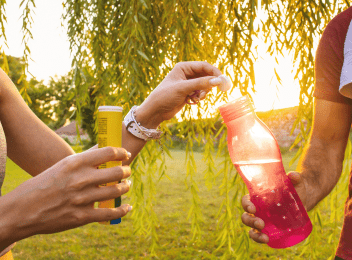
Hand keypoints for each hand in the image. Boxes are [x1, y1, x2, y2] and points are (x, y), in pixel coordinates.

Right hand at [0, 147, 131, 248]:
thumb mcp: (62, 166)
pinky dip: (122, 210)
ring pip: (116, 191)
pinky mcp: (82, 217)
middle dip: (126, 171)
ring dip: (125, 187)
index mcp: (75, 163)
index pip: (108, 153)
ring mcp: (83, 199)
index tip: (125, 155)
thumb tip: (103, 153)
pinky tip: (127, 207)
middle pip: (117, 172)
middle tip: (127, 172)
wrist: (22, 210)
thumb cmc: (43, 184)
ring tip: (126, 186)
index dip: (121, 153)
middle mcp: (81, 179)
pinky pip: (110, 213)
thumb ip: (83, 161)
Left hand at [135, 61, 222, 127]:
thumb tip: (217, 81)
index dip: (214, 72)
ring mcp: (188, 83)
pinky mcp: (189, 92)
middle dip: (209, 84)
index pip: (204, 66)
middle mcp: (186, 73)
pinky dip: (200, 96)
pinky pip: (201, 92)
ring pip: (205, 85)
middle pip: (206, 75)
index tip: (222, 80)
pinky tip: (193, 101)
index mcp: (183, 67)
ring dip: (204, 92)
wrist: (156, 110)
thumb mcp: (183, 88)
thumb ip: (200, 83)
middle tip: (213, 91)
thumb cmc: (165, 96)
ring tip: (197, 98)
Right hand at [240, 171, 308, 243]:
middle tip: (261, 223)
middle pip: (246, 216)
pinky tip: (267, 240)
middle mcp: (257, 209)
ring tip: (264, 236)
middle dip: (250, 221)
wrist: (304, 200)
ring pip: (251, 227)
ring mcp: (262, 219)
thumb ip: (294, 178)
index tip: (253, 209)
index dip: (246, 205)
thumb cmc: (295, 189)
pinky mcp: (269, 229)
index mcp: (258, 197)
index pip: (246, 201)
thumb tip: (293, 175)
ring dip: (254, 232)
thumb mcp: (295, 183)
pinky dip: (260, 238)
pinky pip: (259, 235)